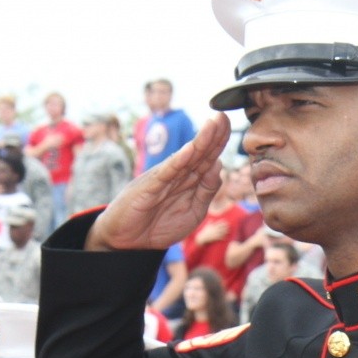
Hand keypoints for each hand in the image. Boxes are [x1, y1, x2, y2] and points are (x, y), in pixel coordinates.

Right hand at [85, 114, 231, 251]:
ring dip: (200, 141)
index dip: (219, 142)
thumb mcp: (194, 211)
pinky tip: (189, 149)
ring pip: (186, 158)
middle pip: (199, 152)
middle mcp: (178, 175)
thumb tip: (220, 166)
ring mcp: (164, 179)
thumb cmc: (160, 225)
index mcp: (189, 180)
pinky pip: (167, 173)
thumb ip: (207, 190)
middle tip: (224, 115)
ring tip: (212, 124)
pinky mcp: (150, 188)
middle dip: (213, 134)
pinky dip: (178, 161)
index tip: (229, 124)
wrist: (128, 242)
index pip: (208, 158)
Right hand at [193, 218, 229, 244]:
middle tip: (229, 226)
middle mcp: (213, 230)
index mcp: (212, 226)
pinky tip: (225, 238)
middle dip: (225, 227)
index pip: (218, 223)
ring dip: (225, 232)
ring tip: (228, 232)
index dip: (222, 222)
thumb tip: (210, 218)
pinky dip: (222, 238)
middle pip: (220, 228)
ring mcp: (214, 234)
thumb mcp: (206, 226)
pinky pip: (219, 238)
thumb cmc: (204, 232)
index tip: (226, 221)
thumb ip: (209, 222)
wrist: (201, 238)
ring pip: (221, 233)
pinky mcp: (214, 238)